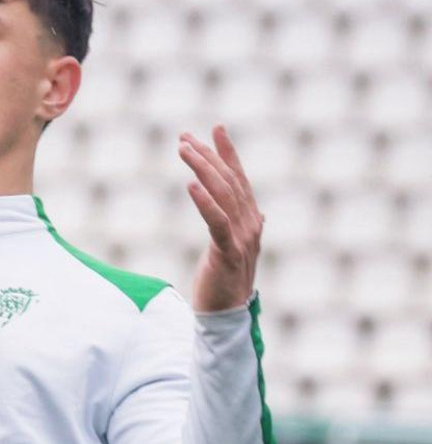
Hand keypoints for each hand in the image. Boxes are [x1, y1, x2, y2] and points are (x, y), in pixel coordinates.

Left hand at [178, 126, 264, 312]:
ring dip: (202, 169)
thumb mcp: (235, 247)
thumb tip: (259, 212)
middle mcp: (250, 225)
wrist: (226, 316)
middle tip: (185, 136)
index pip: (240, 178)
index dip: (228, 152)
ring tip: (183, 150)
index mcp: (251, 220)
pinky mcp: (227, 254)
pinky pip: (217, 222)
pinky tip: (191, 184)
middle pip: (229, 181)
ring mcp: (242, 239)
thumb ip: (244, 226)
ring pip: (223, 195)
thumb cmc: (226, 280)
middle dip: (208, 155)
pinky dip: (205, 202)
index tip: (216, 128)